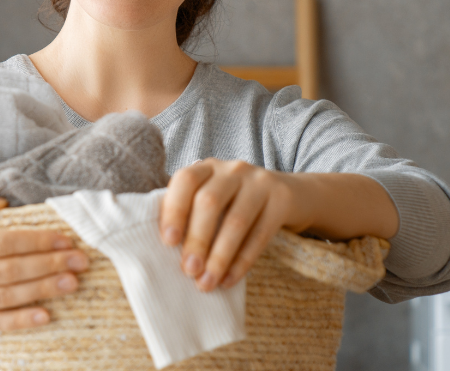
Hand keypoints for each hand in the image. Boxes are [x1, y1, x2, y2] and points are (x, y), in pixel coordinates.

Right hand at [0, 187, 88, 356]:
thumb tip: (0, 201)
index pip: (3, 243)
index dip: (37, 241)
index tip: (65, 238)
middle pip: (11, 271)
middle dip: (50, 264)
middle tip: (81, 260)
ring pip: (7, 297)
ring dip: (43, 290)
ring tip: (73, 283)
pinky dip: (20, 321)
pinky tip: (45, 315)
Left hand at [159, 159, 308, 291]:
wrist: (288, 193)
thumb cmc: (236, 203)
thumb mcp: (214, 198)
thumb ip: (190, 213)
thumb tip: (161, 250)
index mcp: (208, 167)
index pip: (185, 180)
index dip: (174, 210)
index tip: (168, 242)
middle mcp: (232, 170)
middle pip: (209, 202)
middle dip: (197, 239)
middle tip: (189, 270)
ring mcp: (259, 182)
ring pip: (236, 221)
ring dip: (219, 257)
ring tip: (206, 283)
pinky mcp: (281, 199)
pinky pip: (260, 235)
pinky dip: (243, 261)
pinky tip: (230, 280)